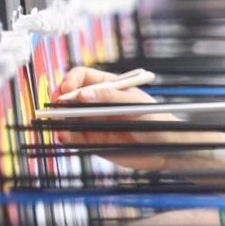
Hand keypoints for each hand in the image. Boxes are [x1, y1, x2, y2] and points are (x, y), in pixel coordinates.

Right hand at [50, 67, 179, 171]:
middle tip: (57, 107)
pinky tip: (64, 136)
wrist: (167, 147)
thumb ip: (110, 98)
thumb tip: (82, 94)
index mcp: (109, 87)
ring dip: (59, 119)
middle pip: (70, 96)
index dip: (71, 81)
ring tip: (57, 123)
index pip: (82, 77)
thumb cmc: (157, 119)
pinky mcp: (94, 141)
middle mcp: (98, 103)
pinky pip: (75, 137)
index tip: (67, 90)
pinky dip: (66, 136)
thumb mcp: (135, 105)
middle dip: (59, 100)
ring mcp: (94, 122)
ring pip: (69, 117)